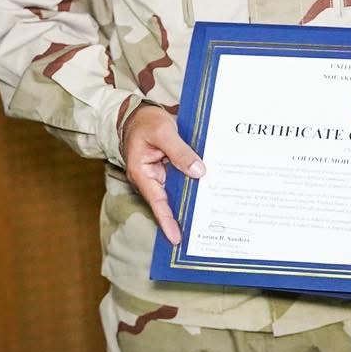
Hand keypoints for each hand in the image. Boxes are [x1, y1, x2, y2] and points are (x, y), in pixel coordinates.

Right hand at [120, 103, 203, 244]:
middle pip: (169, 201)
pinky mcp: (169, 169)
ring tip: (211, 218)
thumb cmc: (145, 121)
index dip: (167, 221)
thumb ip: (179, 152)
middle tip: (202, 233)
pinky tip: (211, 189)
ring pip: (178, 191)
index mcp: (142, 173)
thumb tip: (198, 172)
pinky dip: (194, 183)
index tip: (176, 238)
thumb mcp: (163, 132)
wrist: (138, 113)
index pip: (157, 202)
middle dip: (184, 216)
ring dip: (192, 200)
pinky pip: (182, 179)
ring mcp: (160, 175)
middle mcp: (151, 179)